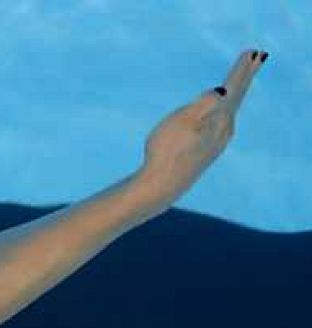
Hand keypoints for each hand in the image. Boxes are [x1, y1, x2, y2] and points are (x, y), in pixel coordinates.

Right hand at [135, 49, 267, 207]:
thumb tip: (221, 91)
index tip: (252, 52)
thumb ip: (202, 104)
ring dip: (237, 93)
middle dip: (245, 77)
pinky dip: (227, 110)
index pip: (234, 87)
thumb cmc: (168, 151)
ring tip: (240, 84)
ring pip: (231, 110)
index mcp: (220, 118)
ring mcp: (217, 142)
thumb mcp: (181, 122)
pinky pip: (223, 122)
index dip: (242, 69)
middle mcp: (224, 129)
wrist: (163, 185)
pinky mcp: (207, 151)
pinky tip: (222, 115)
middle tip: (256, 59)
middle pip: (237, 97)